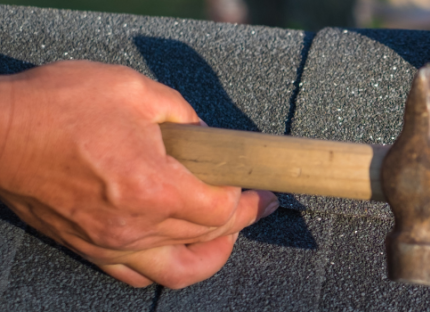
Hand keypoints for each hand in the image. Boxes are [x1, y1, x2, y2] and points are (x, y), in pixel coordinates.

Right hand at [0, 61, 278, 288]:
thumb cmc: (56, 107)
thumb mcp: (135, 90)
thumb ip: (183, 116)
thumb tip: (206, 138)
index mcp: (154, 187)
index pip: (223, 212)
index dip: (249, 203)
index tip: (261, 192)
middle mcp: (135, 225)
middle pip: (207, 239)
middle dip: (238, 222)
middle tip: (250, 204)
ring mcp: (109, 243)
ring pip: (178, 270)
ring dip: (208, 253)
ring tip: (220, 233)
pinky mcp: (88, 248)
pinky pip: (137, 275)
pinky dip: (165, 265)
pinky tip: (173, 244)